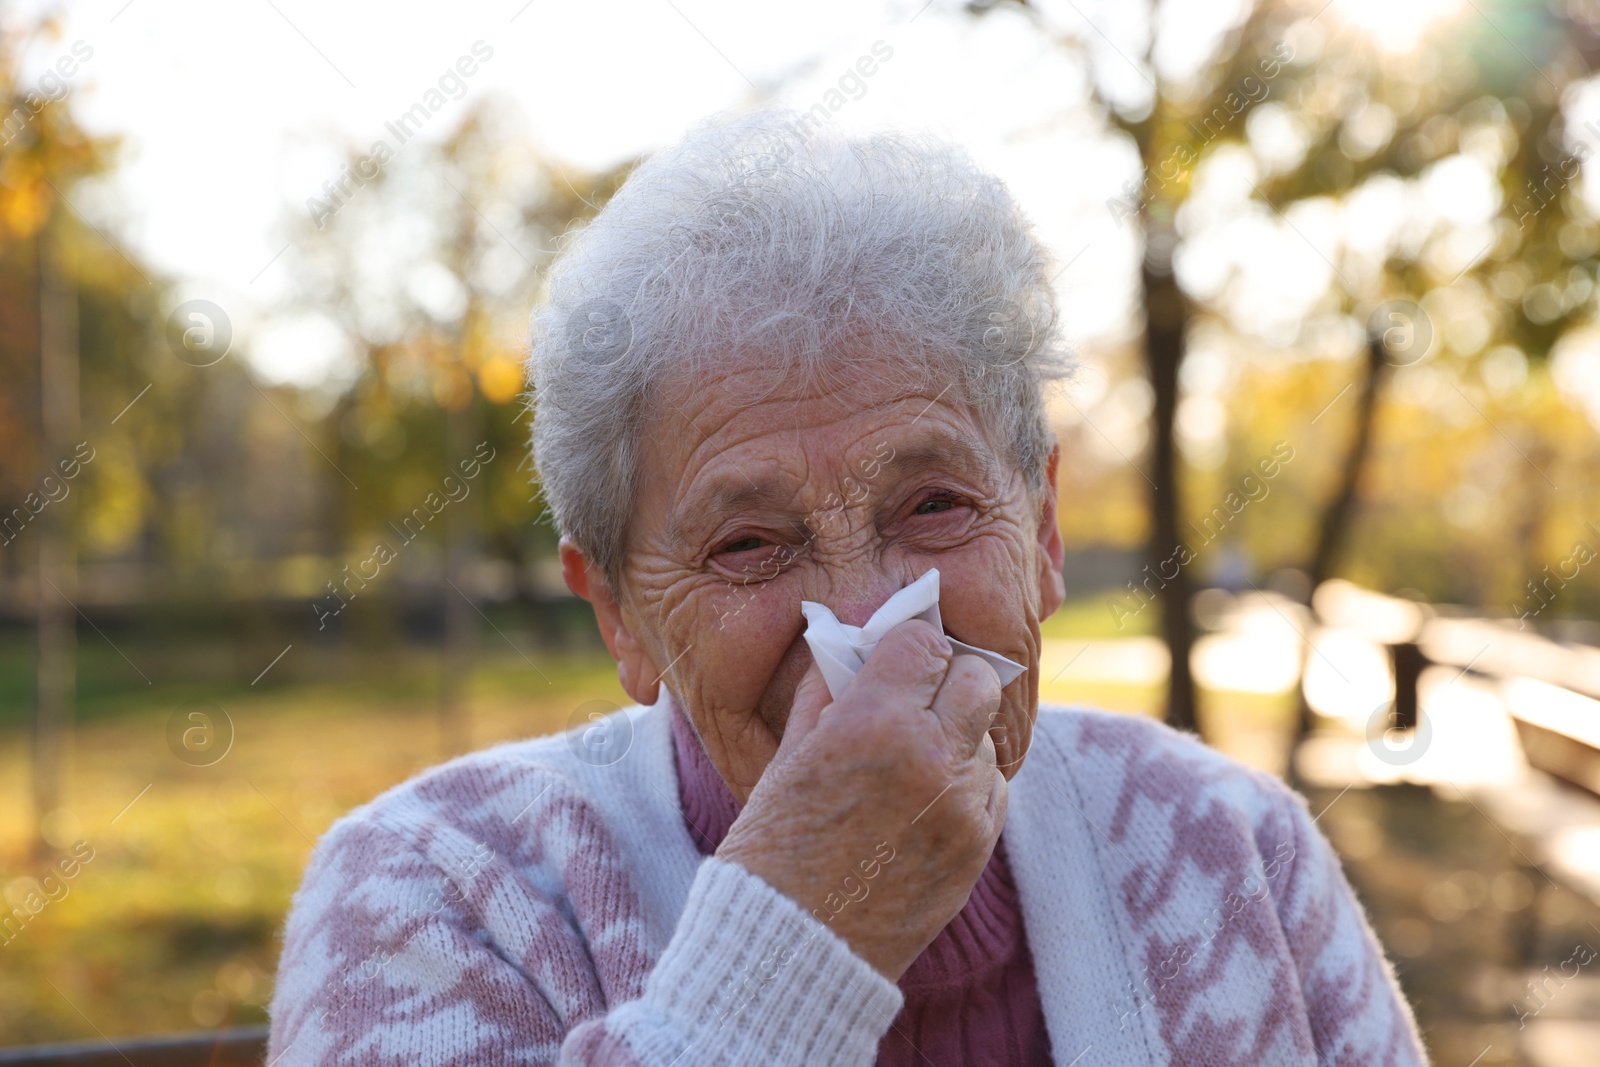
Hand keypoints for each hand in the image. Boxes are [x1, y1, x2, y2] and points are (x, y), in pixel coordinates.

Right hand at [716, 619, 1005, 980]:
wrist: (791, 950)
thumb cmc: (771, 852)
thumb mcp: (787, 757)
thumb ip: (826, 694)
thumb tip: (850, 649)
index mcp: (873, 722)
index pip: (923, 642)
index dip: (906, 646)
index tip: (892, 659)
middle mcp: (930, 757)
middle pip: (977, 678)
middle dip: (946, 680)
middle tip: (915, 698)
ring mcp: (962, 807)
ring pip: (987, 736)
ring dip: (957, 737)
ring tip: (910, 762)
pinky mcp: (977, 849)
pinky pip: (992, 789)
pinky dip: (966, 784)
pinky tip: (923, 800)